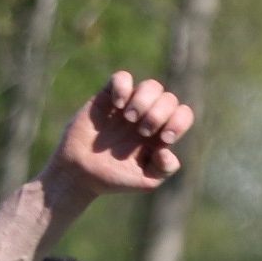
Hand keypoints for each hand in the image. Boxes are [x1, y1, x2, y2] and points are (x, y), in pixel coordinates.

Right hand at [44, 71, 194, 199]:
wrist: (78, 175)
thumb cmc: (111, 179)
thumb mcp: (143, 182)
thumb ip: (163, 170)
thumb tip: (167, 150)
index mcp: (159, 134)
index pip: (183, 114)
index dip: (179, 121)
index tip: (163, 138)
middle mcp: (147, 116)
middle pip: (169, 98)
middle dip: (159, 114)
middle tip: (142, 131)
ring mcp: (128, 106)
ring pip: (151, 85)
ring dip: (145, 100)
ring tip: (129, 118)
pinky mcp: (107, 98)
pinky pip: (122, 78)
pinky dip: (123, 86)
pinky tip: (118, 104)